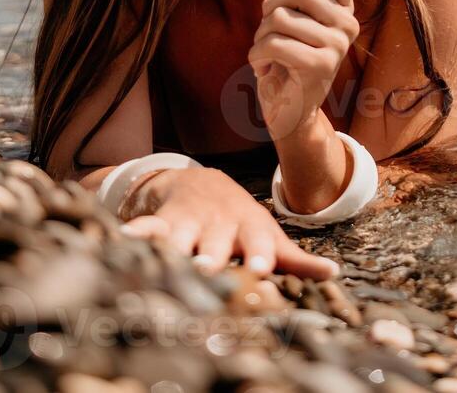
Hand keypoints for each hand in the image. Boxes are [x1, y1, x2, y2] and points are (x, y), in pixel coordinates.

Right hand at [119, 167, 339, 279]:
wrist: (204, 183)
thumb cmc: (242, 223)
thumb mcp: (269, 236)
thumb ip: (296, 260)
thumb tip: (334, 273)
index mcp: (249, 231)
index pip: (256, 246)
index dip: (257, 258)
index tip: (258, 272)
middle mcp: (219, 226)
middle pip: (214, 244)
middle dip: (210, 256)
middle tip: (205, 268)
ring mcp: (189, 223)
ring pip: (179, 237)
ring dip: (173, 247)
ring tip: (165, 256)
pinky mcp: (161, 222)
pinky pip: (146, 227)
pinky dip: (136, 232)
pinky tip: (122, 237)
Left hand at [248, 0, 358, 140]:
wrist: (288, 109)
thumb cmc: (287, 56)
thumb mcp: (295, 13)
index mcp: (343, 7)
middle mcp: (347, 24)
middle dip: (271, 6)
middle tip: (271, 29)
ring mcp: (337, 46)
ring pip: (280, 17)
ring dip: (260, 36)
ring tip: (267, 52)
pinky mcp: (320, 67)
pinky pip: (276, 43)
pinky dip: (258, 55)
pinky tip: (265, 68)